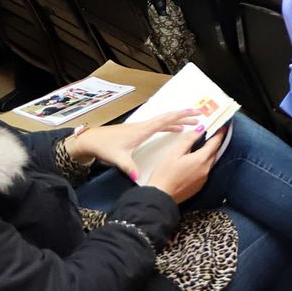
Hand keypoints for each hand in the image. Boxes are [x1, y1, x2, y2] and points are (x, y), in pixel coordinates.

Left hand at [72, 109, 200, 177]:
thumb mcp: (118, 159)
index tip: (196, 112)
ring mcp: (141, 127)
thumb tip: (137, 178)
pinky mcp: (138, 130)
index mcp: (143, 130)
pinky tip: (174, 129)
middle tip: (200, 114)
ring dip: (178, 120)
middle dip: (185, 115)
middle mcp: (144, 126)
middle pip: (168, 117)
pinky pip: (159, 125)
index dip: (182, 116)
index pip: (166, 120)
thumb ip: (129, 167)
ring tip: (192, 121)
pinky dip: (170, 125)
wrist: (91, 140)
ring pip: (164, 120)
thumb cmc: (105, 147)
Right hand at [145, 127, 224, 203]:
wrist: (161, 196)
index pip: (215, 143)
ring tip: (201, 147)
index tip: (222, 127)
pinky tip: (194, 163)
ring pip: (210, 162)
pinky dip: (203, 164)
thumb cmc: (164, 175)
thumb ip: (189, 140)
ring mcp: (204, 178)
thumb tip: (200, 130)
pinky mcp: (200, 185)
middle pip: (214, 152)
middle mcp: (206, 169)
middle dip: (214, 143)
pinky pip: (206, 171)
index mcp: (201, 159)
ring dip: (208, 154)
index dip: (220, 133)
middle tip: (212, 135)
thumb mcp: (175, 153)